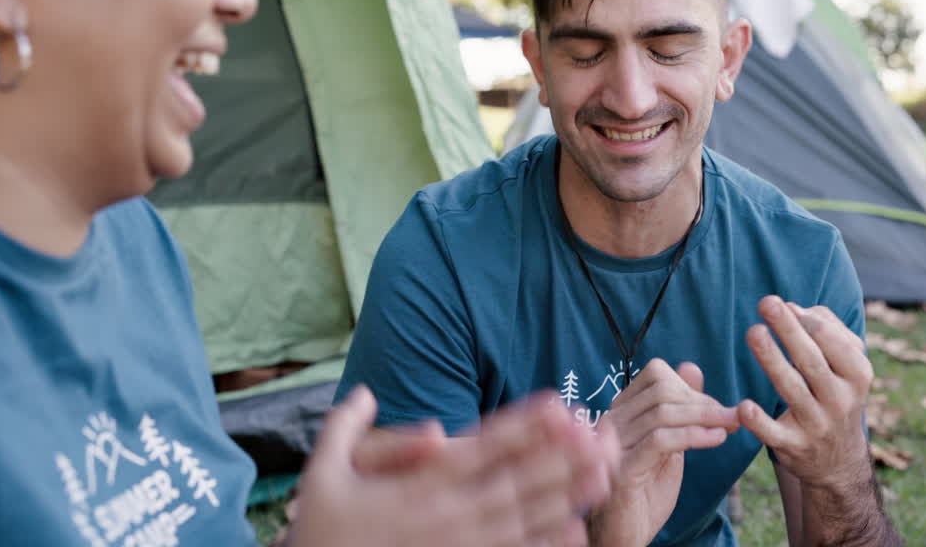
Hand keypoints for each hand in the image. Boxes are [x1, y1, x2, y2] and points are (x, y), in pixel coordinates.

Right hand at [290, 386, 619, 546]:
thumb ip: (344, 429)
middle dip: (561, 456)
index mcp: (420, 485)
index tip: (558, 405)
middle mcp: (447, 515)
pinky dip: (544, 545)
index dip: (522, 425)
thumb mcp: (322, 475)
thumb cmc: (322, 533)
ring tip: (603, 474)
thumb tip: (366, 393)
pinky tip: (575, 532)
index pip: (481, 447)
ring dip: (566, 495)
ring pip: (523, 519)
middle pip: (515, 480)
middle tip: (601, 435)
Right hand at [589, 359, 739, 546]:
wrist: (626, 534)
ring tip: (730, 426)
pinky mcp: (623, 469)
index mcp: (622, 411)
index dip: (692, 387)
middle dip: (704, 402)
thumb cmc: (645, 490)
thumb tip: (691, 367)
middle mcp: (612, 422)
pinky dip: (694, 435)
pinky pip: (661, 440)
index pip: (656, 374)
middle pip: (662, 391)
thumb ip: (678, 409)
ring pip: (663, 413)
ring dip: (706, 417)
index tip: (719, 407)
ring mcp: (614, 445)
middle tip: (733, 418)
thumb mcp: (668, 444)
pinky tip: (716, 439)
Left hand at [738, 295, 873, 490]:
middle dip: (789, 330)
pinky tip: (744, 406)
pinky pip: (775, 434)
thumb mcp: (848, 364)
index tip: (784, 304)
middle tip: (767, 303)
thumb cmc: (836, 393)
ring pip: (792, 390)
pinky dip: (759, 422)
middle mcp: (841, 401)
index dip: (807, 321)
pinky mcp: (794, 447)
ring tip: (754, 332)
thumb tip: (793, 308)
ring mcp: (818, 426)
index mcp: (857, 375)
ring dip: (772, 360)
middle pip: (812, 361)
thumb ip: (826, 329)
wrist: (839, 460)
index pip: (833, 342)